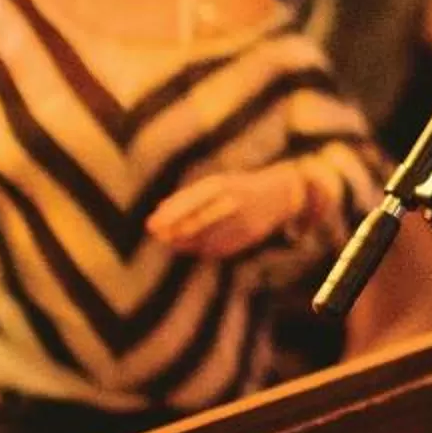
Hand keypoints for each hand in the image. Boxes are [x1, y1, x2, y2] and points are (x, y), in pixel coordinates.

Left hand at [147, 164, 346, 258]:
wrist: (281, 194)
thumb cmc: (239, 187)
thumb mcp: (216, 183)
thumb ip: (189, 196)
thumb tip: (160, 210)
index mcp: (221, 184)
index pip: (188, 202)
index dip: (168, 215)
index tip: (151, 224)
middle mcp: (231, 202)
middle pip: (195, 222)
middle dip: (173, 231)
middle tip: (158, 236)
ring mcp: (240, 221)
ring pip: (205, 238)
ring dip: (184, 242)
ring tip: (172, 242)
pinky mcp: (247, 237)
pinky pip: (218, 247)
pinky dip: (201, 249)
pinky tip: (192, 246)